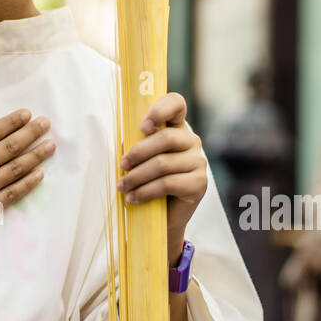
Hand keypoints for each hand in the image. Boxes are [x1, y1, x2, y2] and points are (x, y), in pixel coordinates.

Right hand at [0, 95, 54, 255]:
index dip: (11, 121)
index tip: (27, 114)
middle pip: (9, 147)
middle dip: (30, 133)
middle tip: (46, 123)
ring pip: (15, 170)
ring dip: (35, 156)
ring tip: (50, 146)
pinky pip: (11, 196)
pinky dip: (27, 184)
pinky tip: (39, 175)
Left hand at [115, 92, 206, 255]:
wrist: (162, 217)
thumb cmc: (146, 181)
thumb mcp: (138, 159)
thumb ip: (134, 144)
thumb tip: (121, 142)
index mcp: (176, 128)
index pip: (176, 104)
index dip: (160, 110)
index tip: (142, 127)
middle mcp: (191, 141)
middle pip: (166, 138)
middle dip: (138, 152)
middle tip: (121, 166)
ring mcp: (198, 162)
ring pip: (163, 164)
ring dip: (137, 177)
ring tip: (122, 186)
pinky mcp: (199, 184)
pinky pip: (168, 183)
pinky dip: (146, 191)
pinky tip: (134, 198)